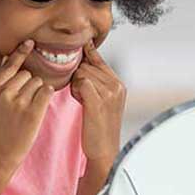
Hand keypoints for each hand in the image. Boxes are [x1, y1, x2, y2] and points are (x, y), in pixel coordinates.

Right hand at [0, 39, 54, 176]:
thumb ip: (0, 82)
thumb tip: (7, 58)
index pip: (9, 65)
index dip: (20, 52)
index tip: (30, 41)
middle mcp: (4, 93)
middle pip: (28, 74)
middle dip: (30, 85)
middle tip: (23, 104)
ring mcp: (18, 102)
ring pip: (39, 83)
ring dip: (38, 93)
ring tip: (28, 109)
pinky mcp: (33, 111)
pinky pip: (47, 91)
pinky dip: (46, 97)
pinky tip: (39, 107)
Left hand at [70, 41, 124, 170]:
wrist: (105, 151)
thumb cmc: (100, 128)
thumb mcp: (104, 102)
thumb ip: (98, 83)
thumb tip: (84, 65)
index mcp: (119, 84)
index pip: (100, 60)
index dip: (89, 52)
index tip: (84, 42)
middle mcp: (117, 86)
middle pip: (87, 66)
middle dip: (78, 77)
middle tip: (80, 94)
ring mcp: (109, 93)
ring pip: (82, 73)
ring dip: (75, 85)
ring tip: (81, 99)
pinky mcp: (98, 101)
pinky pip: (80, 83)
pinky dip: (76, 90)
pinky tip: (79, 100)